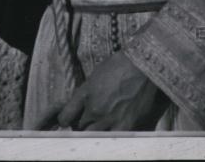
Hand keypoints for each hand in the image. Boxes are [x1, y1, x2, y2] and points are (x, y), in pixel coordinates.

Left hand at [41, 51, 169, 130]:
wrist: (140, 66)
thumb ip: (85, 94)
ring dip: (95, 134)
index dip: (64, 121)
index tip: (66, 122)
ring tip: (100, 129)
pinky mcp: (126, 125)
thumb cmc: (118, 66)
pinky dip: (111, 138)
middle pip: (80, 128)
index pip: (65, 116)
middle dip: (81, 127)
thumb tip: (81, 107)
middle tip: (85, 125)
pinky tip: (112, 134)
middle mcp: (94, 109)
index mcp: (84, 95)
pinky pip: (113, 139)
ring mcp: (109, 119)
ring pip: (95, 136)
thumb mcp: (94, 77)